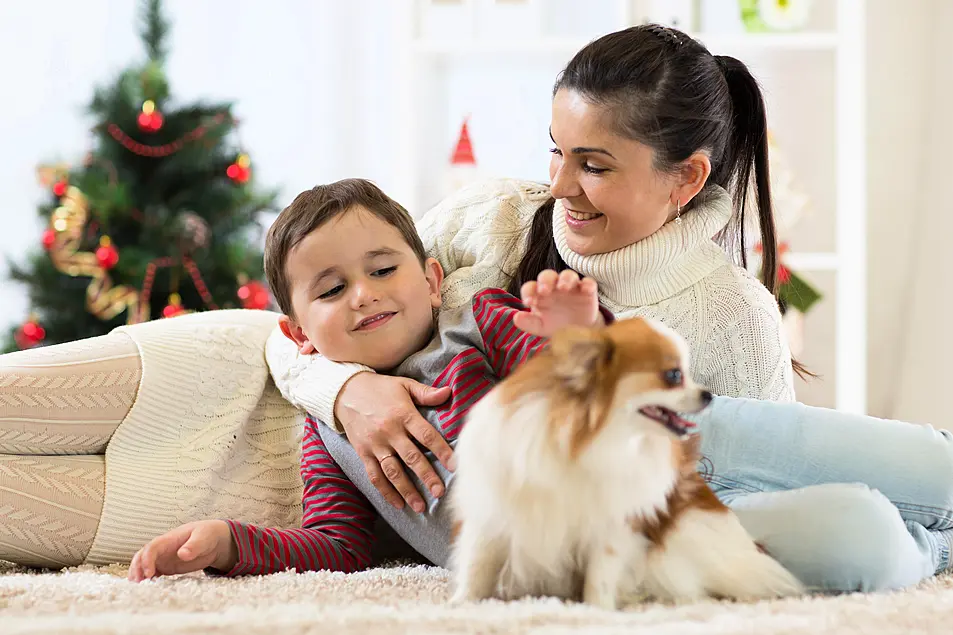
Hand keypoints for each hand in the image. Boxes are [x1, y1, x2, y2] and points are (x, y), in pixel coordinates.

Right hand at [128, 520, 235, 581]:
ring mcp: (163, 559)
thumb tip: (182, 554)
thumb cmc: (207, 534)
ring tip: (138, 590)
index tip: (149, 574)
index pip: (152, 548)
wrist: (213, 540)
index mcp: (169, 540)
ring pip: (143, 566)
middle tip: (137, 584)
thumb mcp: (204, 537)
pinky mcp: (167, 568)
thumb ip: (194, 545)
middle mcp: (162, 550)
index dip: (147, 560)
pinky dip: (147, 582)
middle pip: (141, 557)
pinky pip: (153, 574)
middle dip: (136, 569)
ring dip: (138, 576)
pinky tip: (147, 591)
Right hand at [335, 373, 453, 512]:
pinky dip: (385, 491)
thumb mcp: (404, 384)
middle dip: (427, 477)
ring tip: (420, 506)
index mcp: (403, 414)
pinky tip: (397, 504)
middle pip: (412, 458)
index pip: (427, 436)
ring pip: (393, 471)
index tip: (455, 466)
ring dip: (407, 490)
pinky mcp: (363, 453)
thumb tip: (449, 392)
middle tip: (439, 493)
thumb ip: (426, 393)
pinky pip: (374, 475)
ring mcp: (375, 444)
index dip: (442, 451)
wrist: (345, 391)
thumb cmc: (380, 388)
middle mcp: (390, 431)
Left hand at [513, 269, 601, 337]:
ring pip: (568, 275)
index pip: (530, 287)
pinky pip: (589, 283)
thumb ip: (528, 322)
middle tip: (544, 291)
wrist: (578, 332)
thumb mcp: (540, 327)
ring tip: (563, 288)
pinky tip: (587, 290)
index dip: (528, 292)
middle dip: (545, 281)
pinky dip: (588, 284)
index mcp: (539, 294)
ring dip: (566, 279)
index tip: (528, 302)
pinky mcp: (588, 291)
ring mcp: (571, 287)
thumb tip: (516, 317)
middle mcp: (554, 287)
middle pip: (548, 275)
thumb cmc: (556, 325)